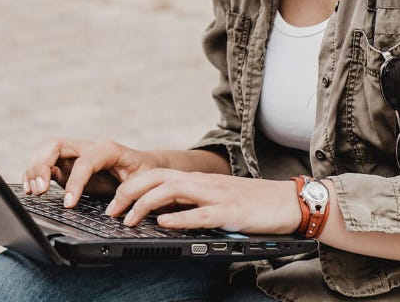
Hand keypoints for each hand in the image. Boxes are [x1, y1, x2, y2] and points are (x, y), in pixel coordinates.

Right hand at [22, 138, 156, 207]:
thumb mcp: (144, 182)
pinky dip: (34, 174)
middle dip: (42, 165)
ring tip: (32, 191)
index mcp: (107, 150)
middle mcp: (87, 148)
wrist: (144, 167)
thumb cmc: (145, 173)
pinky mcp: (66, 166)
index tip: (69, 204)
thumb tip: (113, 210)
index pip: (84, 161)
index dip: (75, 181)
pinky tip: (31, 188)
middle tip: (39, 189)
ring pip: (46, 151)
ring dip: (34, 169)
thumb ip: (130, 193)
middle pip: (56, 145)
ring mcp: (74, 156)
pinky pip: (45, 164)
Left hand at [105, 169, 301, 234]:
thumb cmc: (253, 203)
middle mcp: (202, 183)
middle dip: (128, 193)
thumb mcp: (216, 199)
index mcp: (198, 180)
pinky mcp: (230, 212)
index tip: (113, 204)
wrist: (288, 201)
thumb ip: (192, 203)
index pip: (156, 175)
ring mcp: (215, 196)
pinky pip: (200, 213)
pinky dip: (179, 218)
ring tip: (129, 220)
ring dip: (145, 205)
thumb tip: (162, 215)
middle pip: (156, 178)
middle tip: (111, 211)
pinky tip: (163, 225)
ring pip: (172, 191)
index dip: (131, 187)